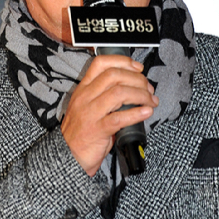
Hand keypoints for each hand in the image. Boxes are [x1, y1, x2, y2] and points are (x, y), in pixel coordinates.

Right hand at [60, 55, 157, 176]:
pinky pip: (119, 118)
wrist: (67, 156)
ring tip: (151, 101)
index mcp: (84, 89)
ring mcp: (90, 113)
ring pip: (119, 93)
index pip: (101, 63)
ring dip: (140, 95)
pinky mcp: (96, 130)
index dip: (122, 61)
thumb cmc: (81, 133)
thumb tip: (134, 89)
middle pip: (114, 75)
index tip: (138, 67)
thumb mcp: (88, 107)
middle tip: (148, 88)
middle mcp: (85, 97)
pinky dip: (136, 113)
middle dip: (137, 79)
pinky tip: (146, 112)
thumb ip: (106, 96)